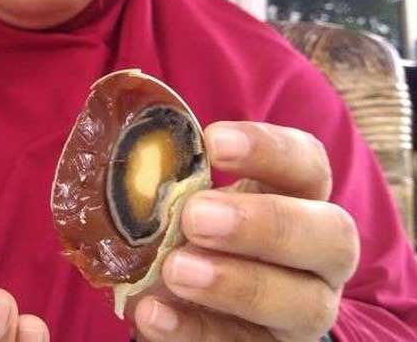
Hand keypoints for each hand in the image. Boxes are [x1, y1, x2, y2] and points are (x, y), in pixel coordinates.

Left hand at [131, 122, 359, 340]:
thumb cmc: (201, 235)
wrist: (202, 302)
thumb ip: (178, 187)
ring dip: (236, 284)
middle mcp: (320, 254)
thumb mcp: (196, 203)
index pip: (307, 164)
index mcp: (300, 198)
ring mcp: (304, 309)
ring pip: (305, 303)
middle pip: (331, 234)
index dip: (268, 150)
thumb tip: (133, 166)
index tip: (213, 143)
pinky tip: (152, 312)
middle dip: (264, 223)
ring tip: (175, 269)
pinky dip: (195, 331)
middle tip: (196, 217)